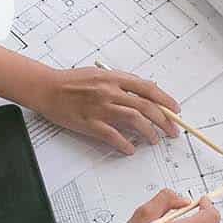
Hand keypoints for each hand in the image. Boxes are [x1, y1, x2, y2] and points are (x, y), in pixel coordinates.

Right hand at [38, 66, 180, 153]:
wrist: (47, 88)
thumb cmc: (72, 81)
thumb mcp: (100, 74)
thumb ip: (122, 81)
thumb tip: (145, 90)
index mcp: (114, 78)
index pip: (148, 89)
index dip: (166, 100)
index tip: (175, 110)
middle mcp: (110, 92)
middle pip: (146, 106)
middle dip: (164, 120)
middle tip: (171, 131)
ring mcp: (100, 108)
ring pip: (134, 120)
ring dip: (149, 132)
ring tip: (154, 140)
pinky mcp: (89, 123)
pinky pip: (113, 136)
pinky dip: (125, 144)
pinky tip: (131, 149)